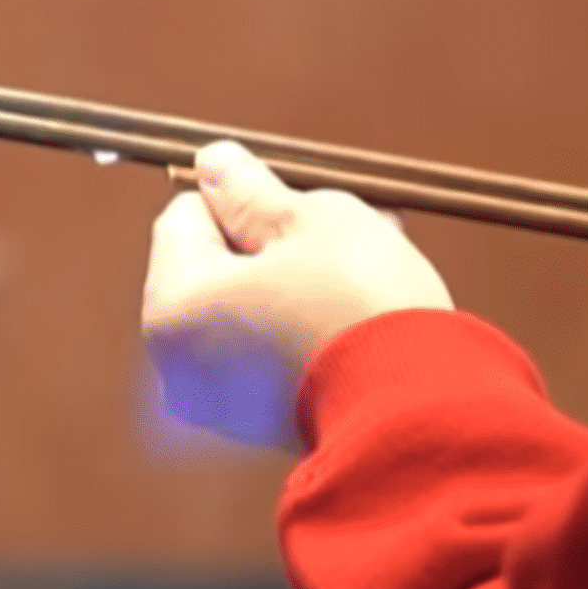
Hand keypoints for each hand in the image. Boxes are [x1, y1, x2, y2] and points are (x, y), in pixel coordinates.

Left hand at [143, 141, 453, 450]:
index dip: (246, 198)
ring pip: (249, 308)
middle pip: (216, 266)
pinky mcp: (261, 426)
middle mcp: (177, 361)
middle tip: (348, 227)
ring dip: (297, 280)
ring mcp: (218, 402)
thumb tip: (211, 162)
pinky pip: (271, 352)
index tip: (305, 207)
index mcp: (172, 305)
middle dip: (276, 241)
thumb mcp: (309, 220)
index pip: (186, 215)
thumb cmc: (358, 303)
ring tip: (368, 265)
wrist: (415, 412)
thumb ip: (250, 189)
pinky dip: (305, 328)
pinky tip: (359, 314)